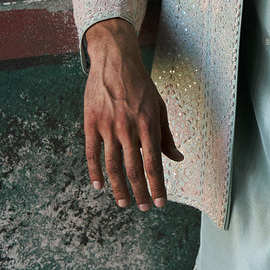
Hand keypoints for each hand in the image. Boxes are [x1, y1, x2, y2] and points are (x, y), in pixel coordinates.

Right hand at [83, 18, 182, 209]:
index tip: (160, 203)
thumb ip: (166, 136)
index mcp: (148, 124)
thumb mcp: (159, 108)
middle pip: (133, 169)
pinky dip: (94, 172)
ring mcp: (107, 126)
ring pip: (112, 165)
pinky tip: (99, 186)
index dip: (157, 186)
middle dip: (140, 192)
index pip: (153, 163)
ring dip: (118, 188)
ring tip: (124, 202)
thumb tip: (178, 159)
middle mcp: (128, 128)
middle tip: (143, 208)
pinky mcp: (91, 123)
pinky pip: (91, 153)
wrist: (115, 61)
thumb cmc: (141, 86)